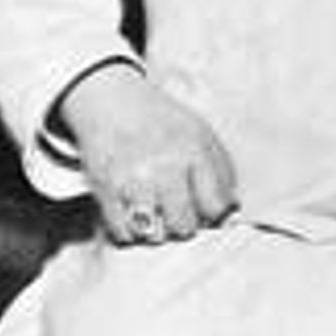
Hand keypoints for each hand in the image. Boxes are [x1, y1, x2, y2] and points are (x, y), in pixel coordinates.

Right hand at [58, 63, 237, 243]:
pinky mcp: (104, 190)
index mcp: (193, 149)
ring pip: (154, 235)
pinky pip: (123, 233)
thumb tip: (231, 210)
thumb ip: (221, 169)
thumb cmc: (160, 119)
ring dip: (156, 229)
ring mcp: (133, 180)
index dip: (212, 214)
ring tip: (154, 210)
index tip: (205, 209)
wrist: (111, 100)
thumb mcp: (200, 132)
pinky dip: (129, 230)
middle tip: (177, 210)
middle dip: (183, 224)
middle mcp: (164, 166)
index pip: (214, 206)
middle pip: (184, 226)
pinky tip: (133, 211)